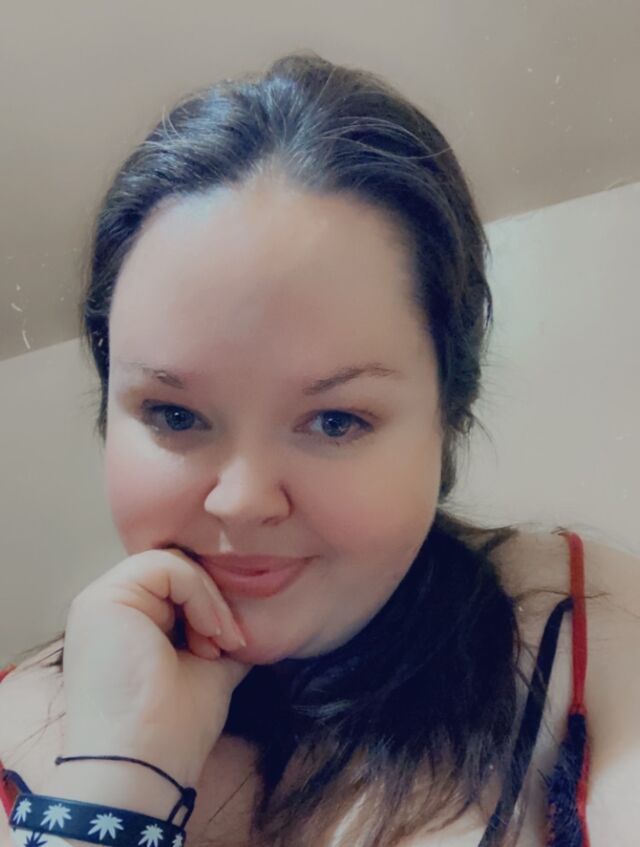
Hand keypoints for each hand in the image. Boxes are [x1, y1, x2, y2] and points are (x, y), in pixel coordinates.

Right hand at [59, 548, 252, 785]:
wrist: (146, 763)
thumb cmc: (174, 727)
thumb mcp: (208, 666)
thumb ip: (218, 633)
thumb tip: (250, 617)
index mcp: (126, 626)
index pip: (177, 587)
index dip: (211, 605)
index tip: (233, 646)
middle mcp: (107, 609)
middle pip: (176, 572)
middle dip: (212, 602)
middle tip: (228, 643)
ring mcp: (100, 601)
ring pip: (173, 564)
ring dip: (208, 599)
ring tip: (217, 643)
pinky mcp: (103, 598)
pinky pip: (166, 567)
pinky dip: (199, 593)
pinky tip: (208, 634)